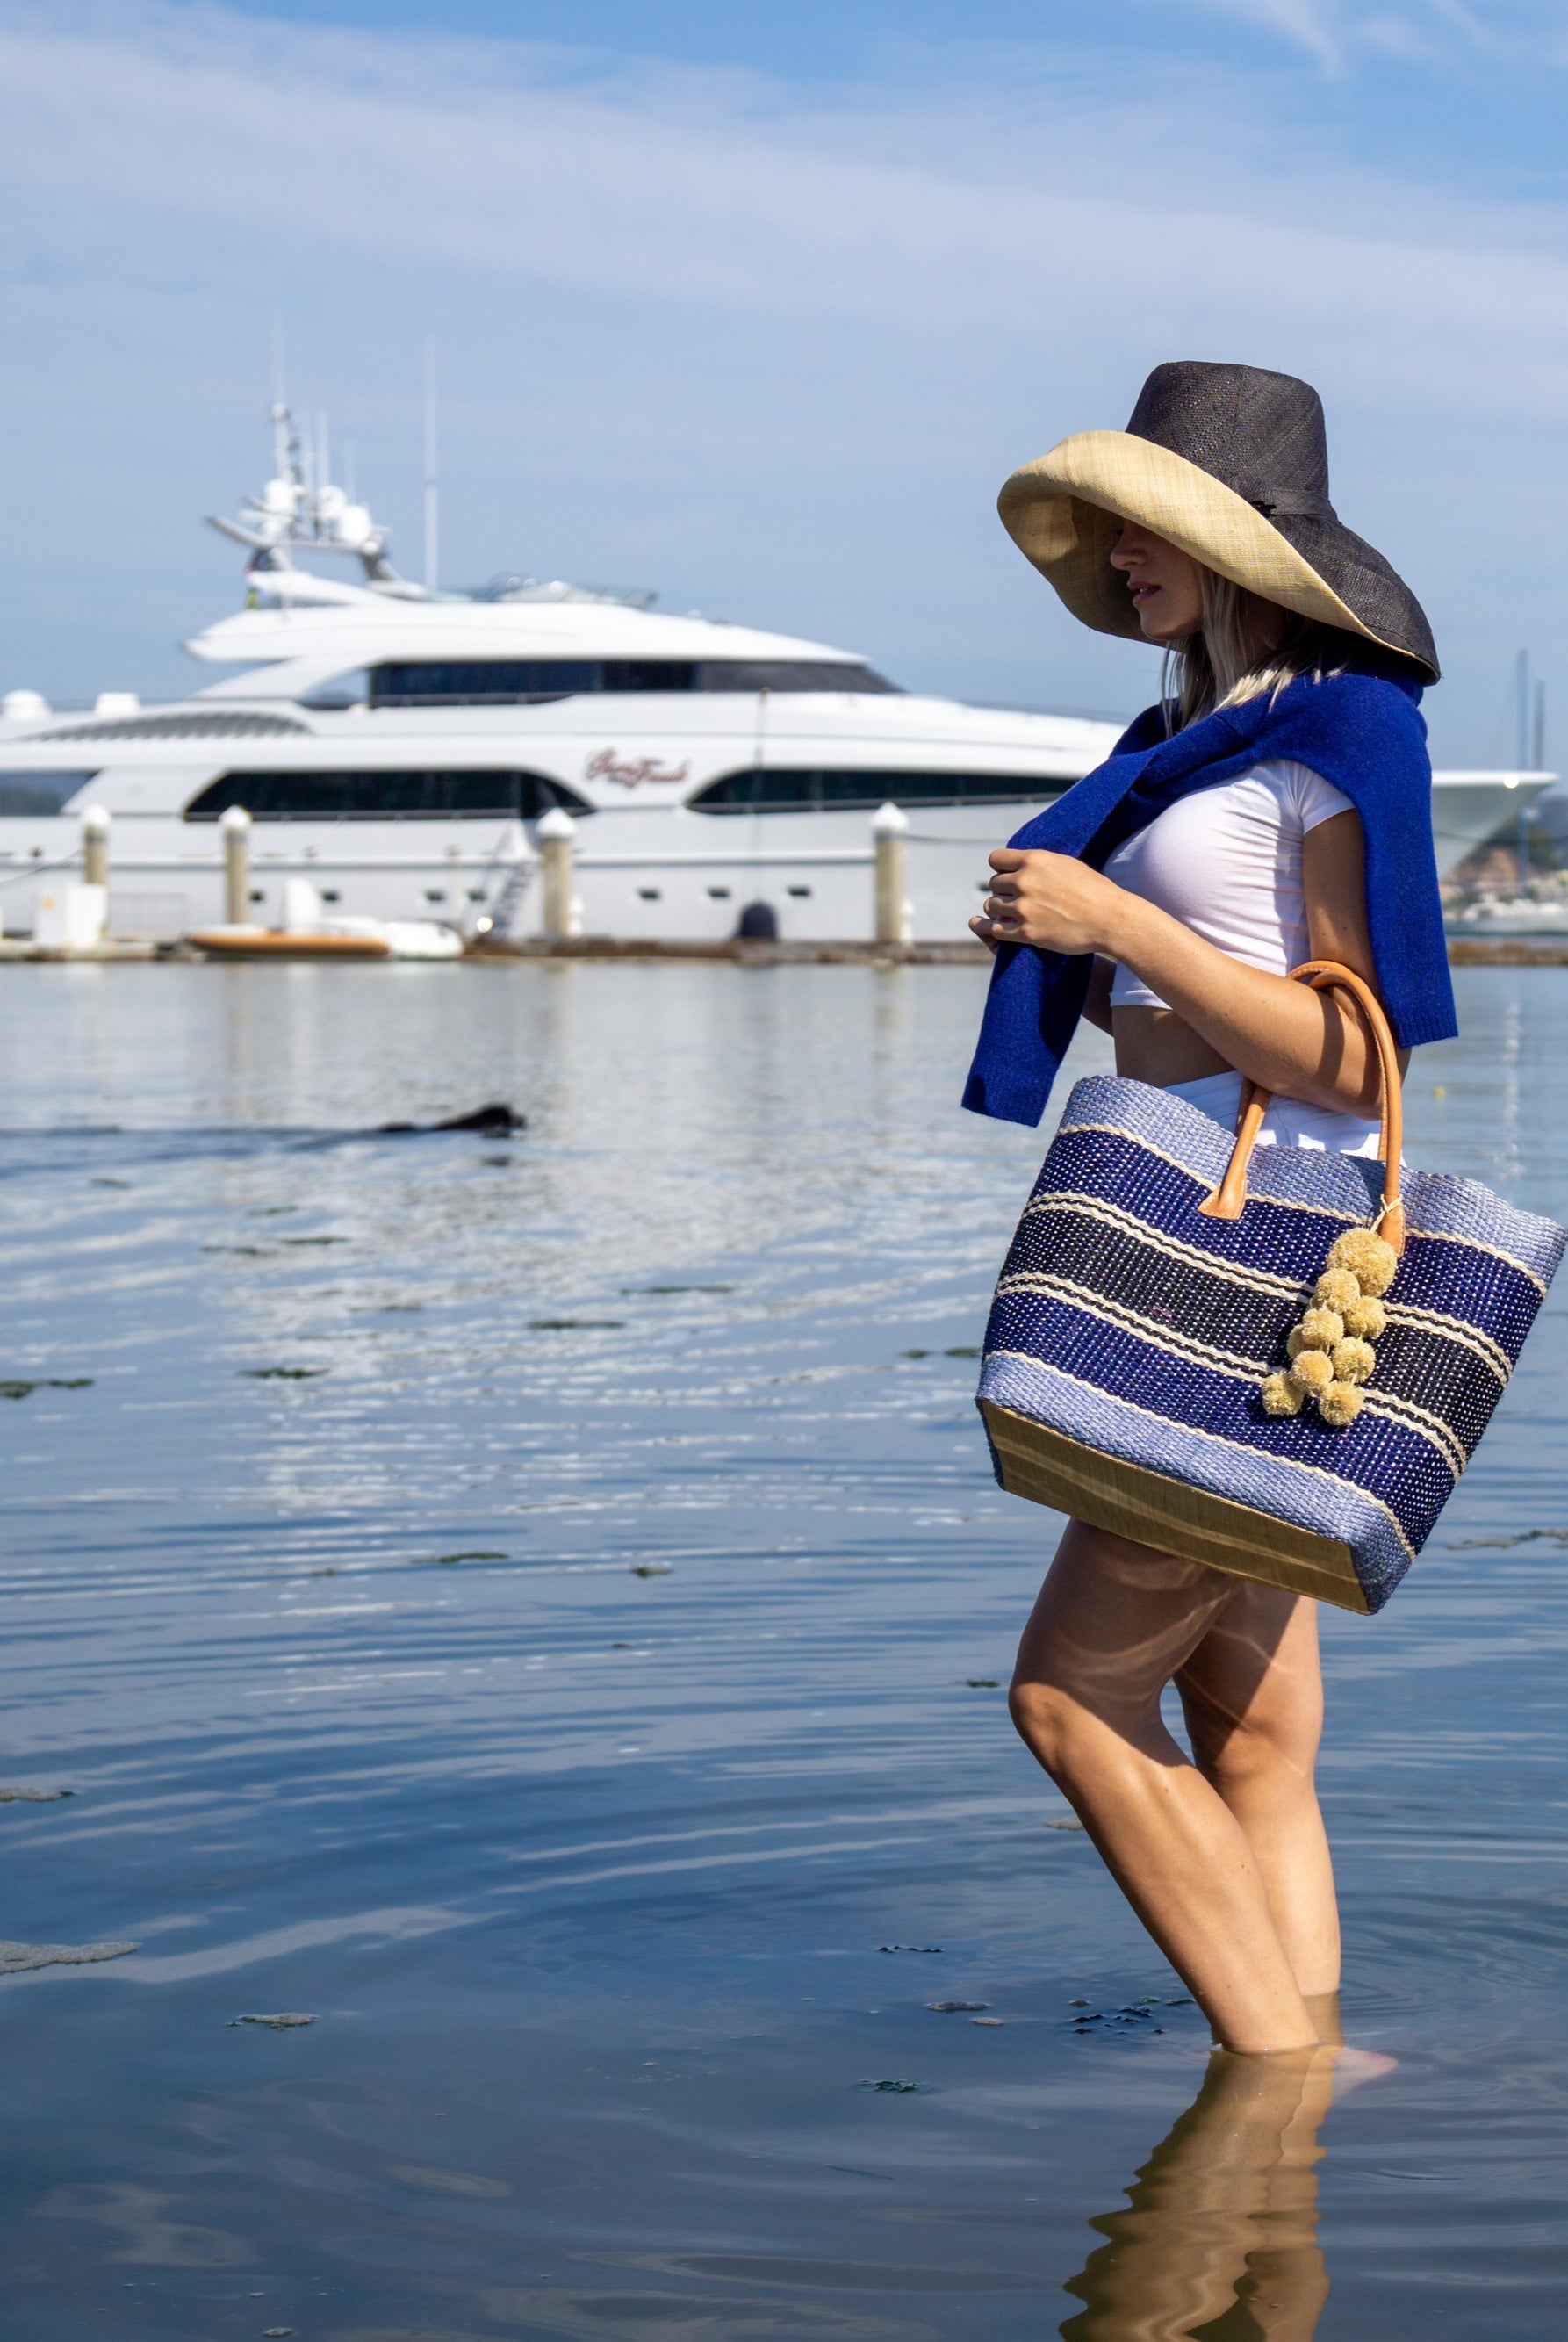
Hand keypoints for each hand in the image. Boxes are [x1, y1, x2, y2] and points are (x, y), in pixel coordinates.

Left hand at [972, 848, 1122, 955]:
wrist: (1109, 919)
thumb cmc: (1094, 890)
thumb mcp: (1066, 864)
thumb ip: (1040, 863)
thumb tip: (1022, 863)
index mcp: (1035, 860)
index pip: (996, 859)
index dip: (1000, 868)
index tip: (1006, 875)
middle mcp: (1025, 882)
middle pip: (994, 884)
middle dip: (1002, 890)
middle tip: (1013, 897)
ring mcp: (1023, 908)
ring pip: (991, 906)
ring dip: (997, 910)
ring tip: (1007, 912)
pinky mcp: (1026, 932)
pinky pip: (996, 929)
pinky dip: (994, 928)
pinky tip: (996, 927)